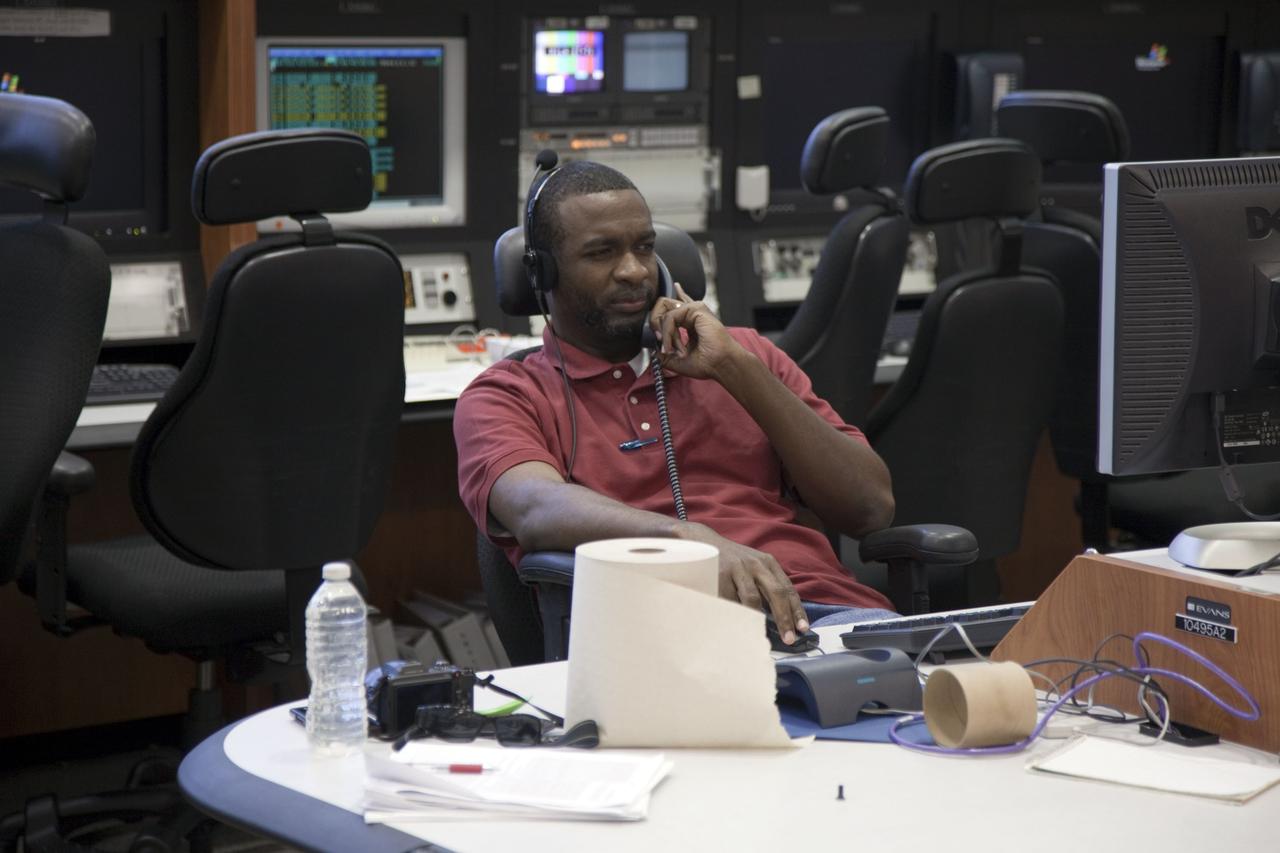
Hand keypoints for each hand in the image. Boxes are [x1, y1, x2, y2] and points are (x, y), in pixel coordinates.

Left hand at [647, 283, 740, 379]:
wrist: (720, 365)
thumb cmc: (707, 364)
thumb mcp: (677, 361)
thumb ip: (664, 354)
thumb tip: (653, 350)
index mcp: (690, 322)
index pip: (671, 308)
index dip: (659, 317)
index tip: (659, 341)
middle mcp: (692, 313)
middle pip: (662, 305)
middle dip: (655, 325)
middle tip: (662, 344)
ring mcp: (694, 309)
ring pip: (664, 312)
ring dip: (665, 334)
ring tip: (673, 349)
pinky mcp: (696, 309)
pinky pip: (670, 317)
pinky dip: (668, 333)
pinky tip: (676, 346)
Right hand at [679, 523, 808, 643]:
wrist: (704, 542)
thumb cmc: (734, 561)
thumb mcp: (754, 566)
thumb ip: (767, 585)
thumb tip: (782, 618)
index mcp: (767, 563)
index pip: (787, 588)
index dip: (796, 610)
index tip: (803, 629)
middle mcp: (755, 564)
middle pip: (775, 593)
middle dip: (783, 618)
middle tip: (788, 639)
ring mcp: (737, 569)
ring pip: (752, 599)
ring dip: (758, 620)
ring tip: (761, 635)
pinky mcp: (719, 575)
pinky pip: (731, 601)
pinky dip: (736, 615)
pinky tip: (738, 625)